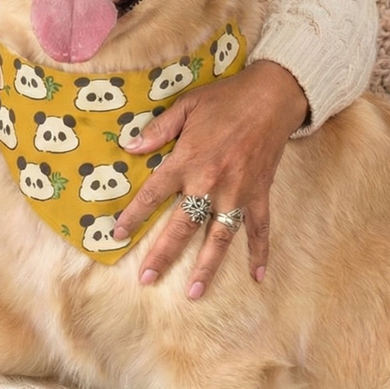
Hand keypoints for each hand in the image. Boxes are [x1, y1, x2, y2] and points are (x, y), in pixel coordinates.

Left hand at [112, 60, 308, 298]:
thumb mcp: (187, 106)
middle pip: (182, 226)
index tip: (117, 236)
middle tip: (146, 279)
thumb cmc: (226, 99)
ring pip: (219, 237)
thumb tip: (129, 147)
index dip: (133, 216)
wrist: (272, 96)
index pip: (153, 195)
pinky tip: (257, 277)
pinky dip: (260, 253)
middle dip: (163, 255)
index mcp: (188, 161)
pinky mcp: (260, 194)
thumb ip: (159, 130)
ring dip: (207, 266)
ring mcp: (238, 193)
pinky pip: (259, 229)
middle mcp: (210, 183)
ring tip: (195, 292)